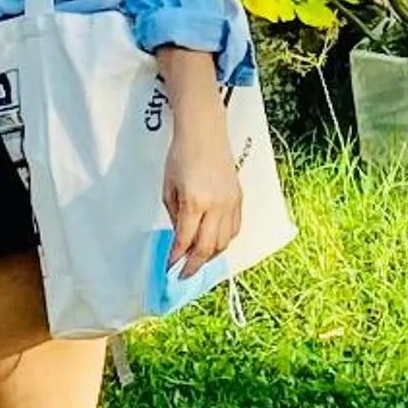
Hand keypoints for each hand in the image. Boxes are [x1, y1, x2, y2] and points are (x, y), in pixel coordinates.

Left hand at [161, 107, 243, 277]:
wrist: (204, 132)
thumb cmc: (182, 155)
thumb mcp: (168, 187)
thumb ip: (174, 215)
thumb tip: (179, 237)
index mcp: (194, 202)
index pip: (185, 241)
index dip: (176, 258)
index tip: (170, 267)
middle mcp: (216, 205)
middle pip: (207, 248)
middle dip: (194, 266)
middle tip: (184, 275)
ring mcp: (230, 203)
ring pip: (224, 242)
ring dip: (210, 256)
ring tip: (198, 262)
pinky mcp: (238, 198)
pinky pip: (234, 229)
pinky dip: (224, 241)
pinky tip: (214, 244)